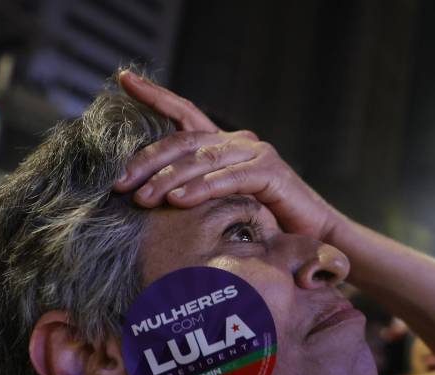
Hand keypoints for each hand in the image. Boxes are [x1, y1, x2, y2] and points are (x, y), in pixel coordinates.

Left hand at [113, 71, 342, 240]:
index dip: (156, 94)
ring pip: (201, 160)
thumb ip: (198, 190)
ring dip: (168, 179)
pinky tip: (179, 201)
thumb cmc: (266, 222)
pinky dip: (200, 189)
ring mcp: (256, 154)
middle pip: (184, 142)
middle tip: (121, 182)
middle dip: (147, 160)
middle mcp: (240, 142)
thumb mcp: (225, 202)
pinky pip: (227, 179)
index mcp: (225, 144)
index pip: (185, 113)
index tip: (125, 79)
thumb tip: (151, 195)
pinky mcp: (270, 172)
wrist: (314, 234)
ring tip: (143, 197)